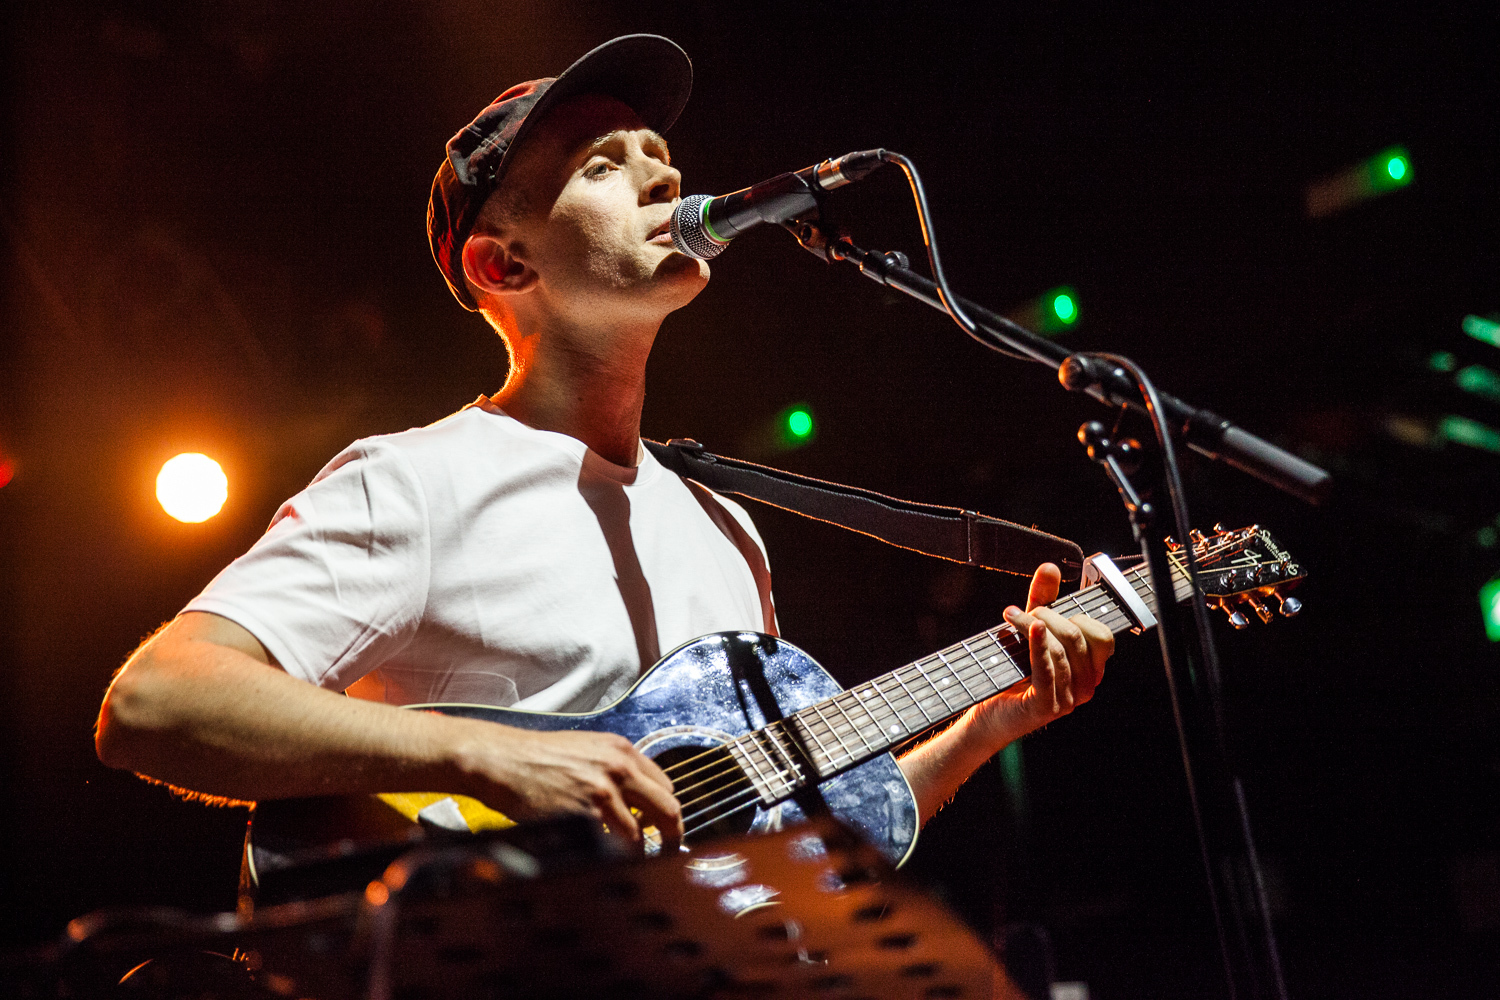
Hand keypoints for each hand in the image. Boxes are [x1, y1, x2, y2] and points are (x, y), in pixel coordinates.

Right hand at [453, 725, 682, 846]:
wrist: (503, 759)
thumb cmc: (538, 757)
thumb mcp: (587, 749)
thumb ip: (615, 770)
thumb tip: (638, 801)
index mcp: (622, 750)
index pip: (665, 786)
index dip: (666, 811)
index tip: (664, 828)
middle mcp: (618, 768)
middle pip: (667, 809)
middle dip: (673, 837)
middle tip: (671, 853)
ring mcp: (602, 792)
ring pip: (639, 836)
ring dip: (638, 855)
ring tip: (630, 864)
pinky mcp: (582, 814)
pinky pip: (609, 846)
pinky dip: (609, 858)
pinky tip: (602, 860)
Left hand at [971, 562, 1113, 742]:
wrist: (988, 715)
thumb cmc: (1012, 674)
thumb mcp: (1031, 632)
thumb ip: (1044, 600)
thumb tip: (1051, 567)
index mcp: (1090, 670)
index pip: (1103, 636)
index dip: (1078, 615)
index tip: (1048, 607)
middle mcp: (1086, 686)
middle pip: (1077, 636)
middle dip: (1049, 615)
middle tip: (1022, 613)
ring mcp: (1069, 699)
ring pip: (1060, 649)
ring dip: (1032, 626)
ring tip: (1011, 618)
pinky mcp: (1047, 706)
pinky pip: (1048, 668)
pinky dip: (1038, 644)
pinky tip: (1031, 627)